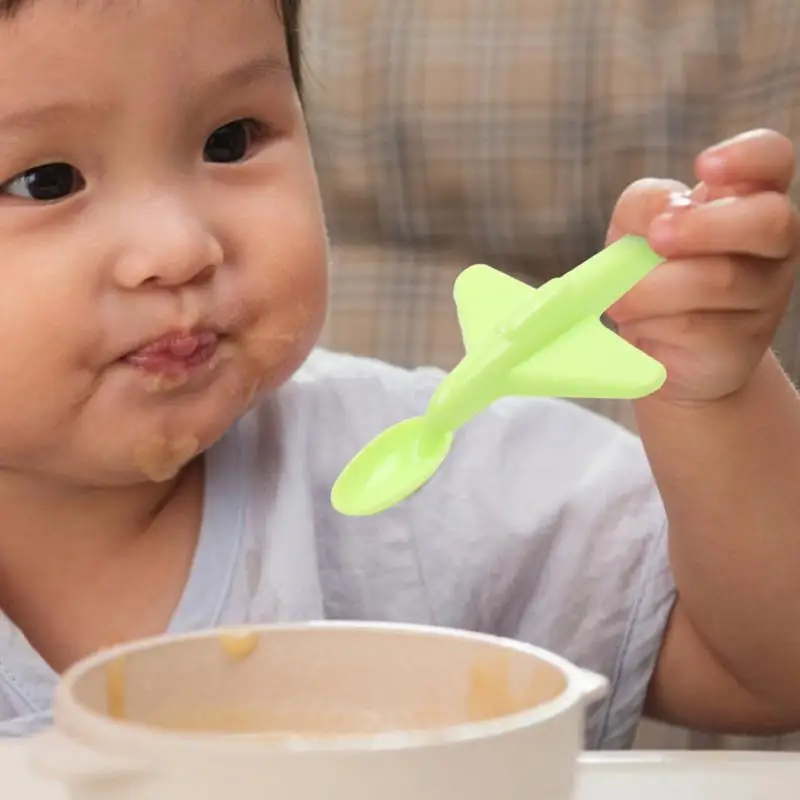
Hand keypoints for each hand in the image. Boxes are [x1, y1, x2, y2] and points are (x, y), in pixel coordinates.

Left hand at [606, 129, 798, 405]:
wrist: (659, 349)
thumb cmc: (651, 274)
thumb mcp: (634, 230)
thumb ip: (644, 205)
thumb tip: (665, 212)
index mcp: (749, 199)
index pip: (773, 159)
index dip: (747, 156)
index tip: (702, 167)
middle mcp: (771, 244)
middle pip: (769, 220)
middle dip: (705, 226)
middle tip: (657, 238)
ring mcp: (765, 295)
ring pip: (721, 279)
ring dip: (654, 286)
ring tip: (618, 297)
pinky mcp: (742, 342)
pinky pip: (697, 325)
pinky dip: (653, 322)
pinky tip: (638, 323)